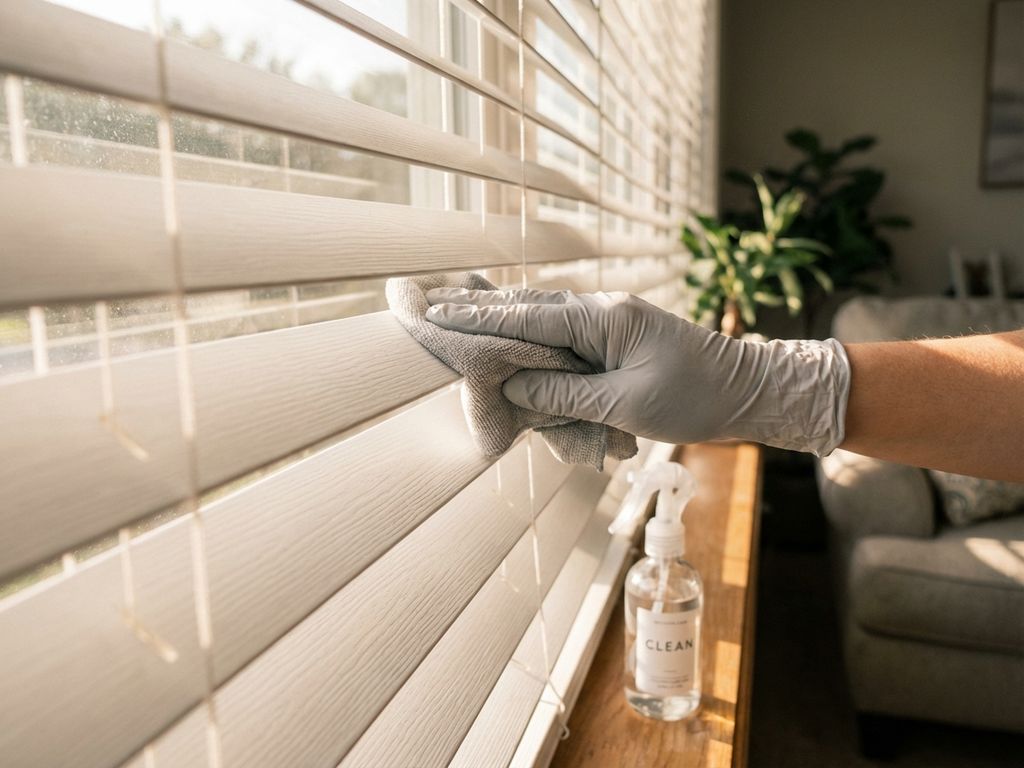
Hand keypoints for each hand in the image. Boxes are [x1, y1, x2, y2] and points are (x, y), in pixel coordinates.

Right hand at [425, 287, 850, 454]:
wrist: (751, 391)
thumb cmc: (696, 397)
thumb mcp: (626, 404)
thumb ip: (564, 394)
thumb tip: (512, 385)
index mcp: (604, 319)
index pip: (527, 317)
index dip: (478, 317)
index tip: (436, 312)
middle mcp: (602, 311)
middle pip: (528, 309)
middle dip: (479, 308)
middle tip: (430, 302)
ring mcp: (610, 322)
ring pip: (544, 321)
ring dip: (502, 322)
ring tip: (456, 314)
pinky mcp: (617, 339)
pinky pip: (564, 338)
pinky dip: (532, 339)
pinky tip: (511, 339)